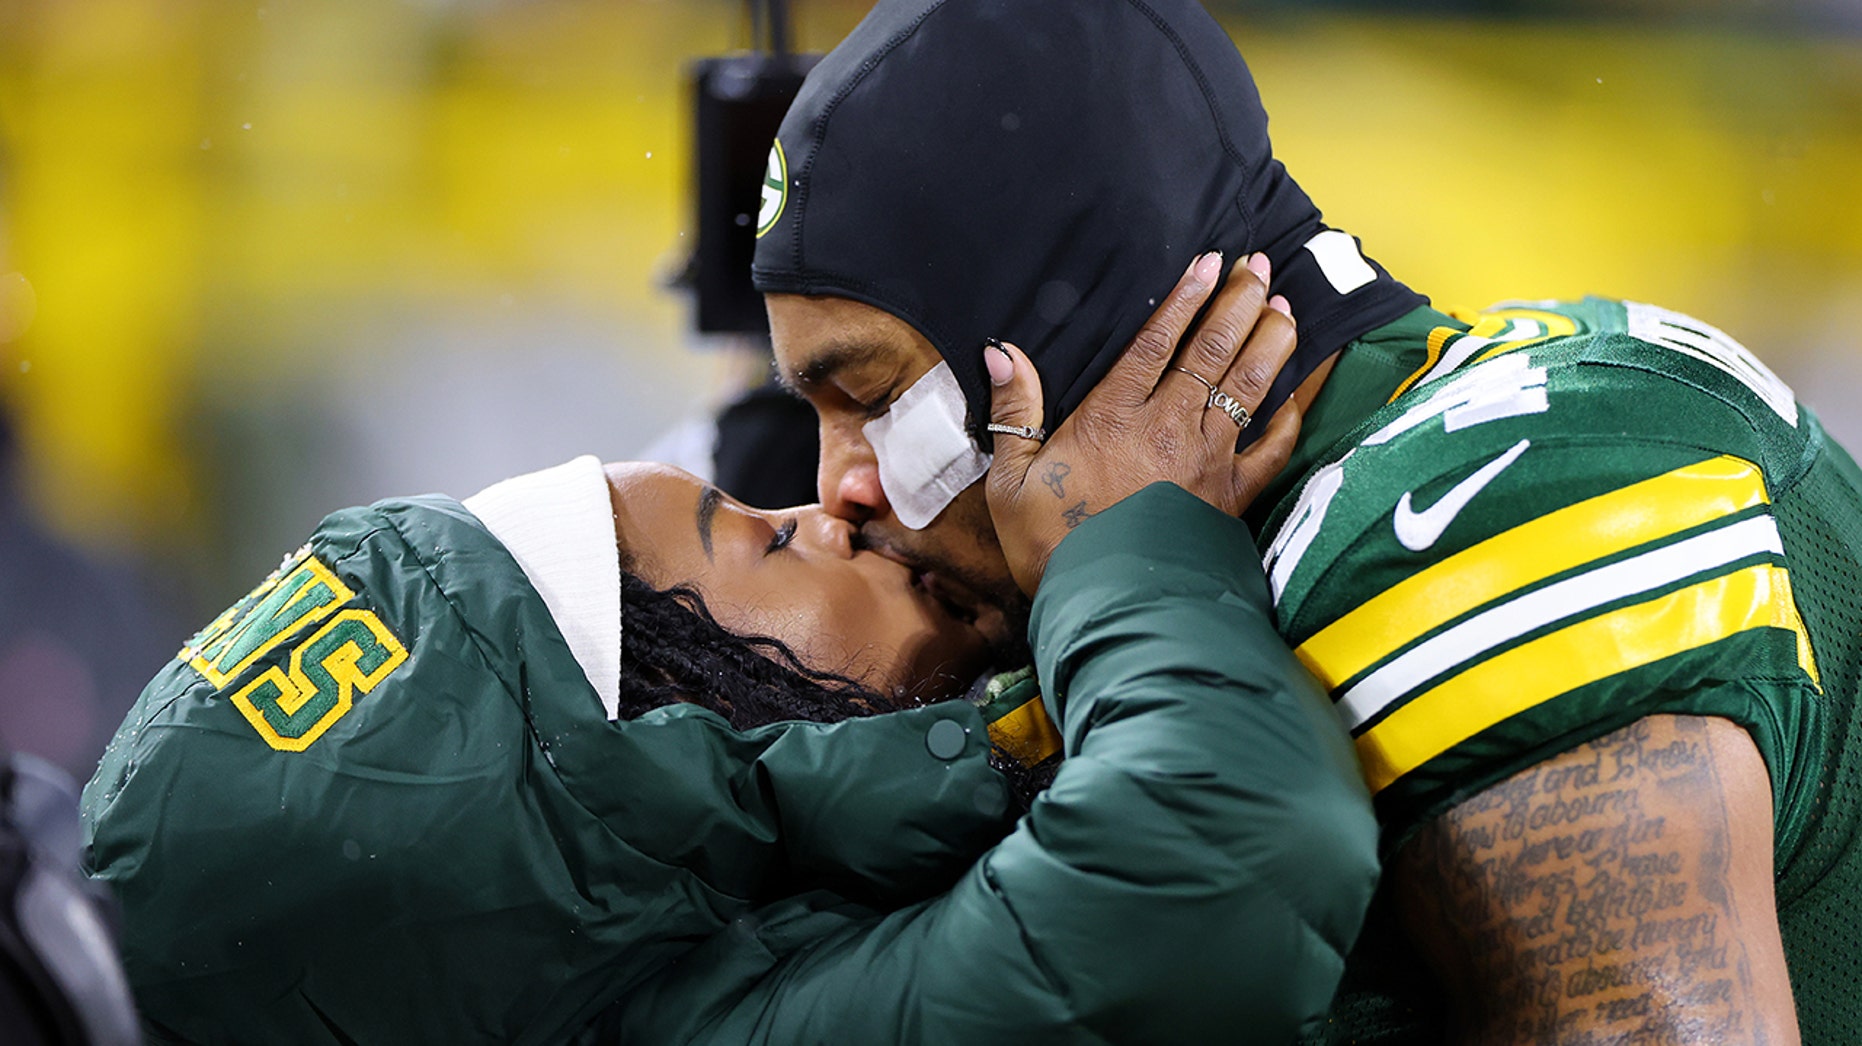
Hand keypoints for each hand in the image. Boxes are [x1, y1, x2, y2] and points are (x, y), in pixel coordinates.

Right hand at [985, 251, 1300, 594]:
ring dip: (1270, 342)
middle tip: (1258, 266)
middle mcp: (1168, 429)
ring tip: (1286, 309)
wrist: (1105, 608)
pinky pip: (1273, 449)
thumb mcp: (1010, 481)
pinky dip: (1290, 417)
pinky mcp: (1231, 498)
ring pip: (1249, 388)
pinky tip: (1299, 392)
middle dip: (1239, 302)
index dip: (1185, 298)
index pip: (1157, 343)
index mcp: (1112, 418)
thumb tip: (1002, 352)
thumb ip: (1014, 412)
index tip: (1208, 262)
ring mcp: (1207, 462)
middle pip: (1214, 352)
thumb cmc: (1051, 547)